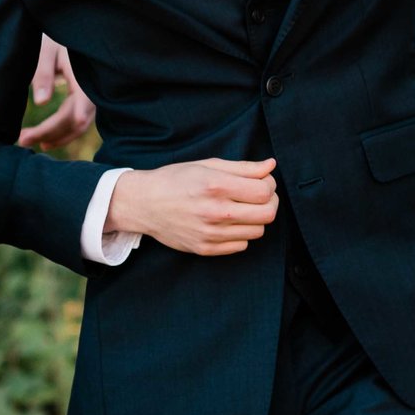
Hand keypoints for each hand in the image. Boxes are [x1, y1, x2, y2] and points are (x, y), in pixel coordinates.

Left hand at [18, 35, 96, 149]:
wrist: (68, 33)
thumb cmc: (54, 40)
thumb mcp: (45, 52)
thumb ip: (43, 74)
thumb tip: (41, 102)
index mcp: (82, 74)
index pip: (79, 101)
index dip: (71, 118)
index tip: (63, 130)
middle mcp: (91, 88)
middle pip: (76, 118)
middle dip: (51, 132)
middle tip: (22, 140)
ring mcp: (90, 95)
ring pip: (79, 124)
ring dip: (58, 136)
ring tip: (32, 143)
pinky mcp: (85, 99)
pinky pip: (78, 121)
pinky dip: (63, 132)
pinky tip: (47, 139)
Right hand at [104, 158, 278, 256]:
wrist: (143, 204)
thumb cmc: (176, 180)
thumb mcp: (208, 165)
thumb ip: (244, 167)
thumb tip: (271, 166)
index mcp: (216, 186)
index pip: (265, 191)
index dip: (270, 184)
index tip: (262, 181)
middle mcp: (215, 212)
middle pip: (267, 214)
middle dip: (269, 202)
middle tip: (258, 195)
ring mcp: (210, 234)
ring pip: (258, 231)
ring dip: (256, 218)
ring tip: (243, 208)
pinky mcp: (204, 249)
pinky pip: (241, 245)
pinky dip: (241, 234)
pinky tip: (230, 222)